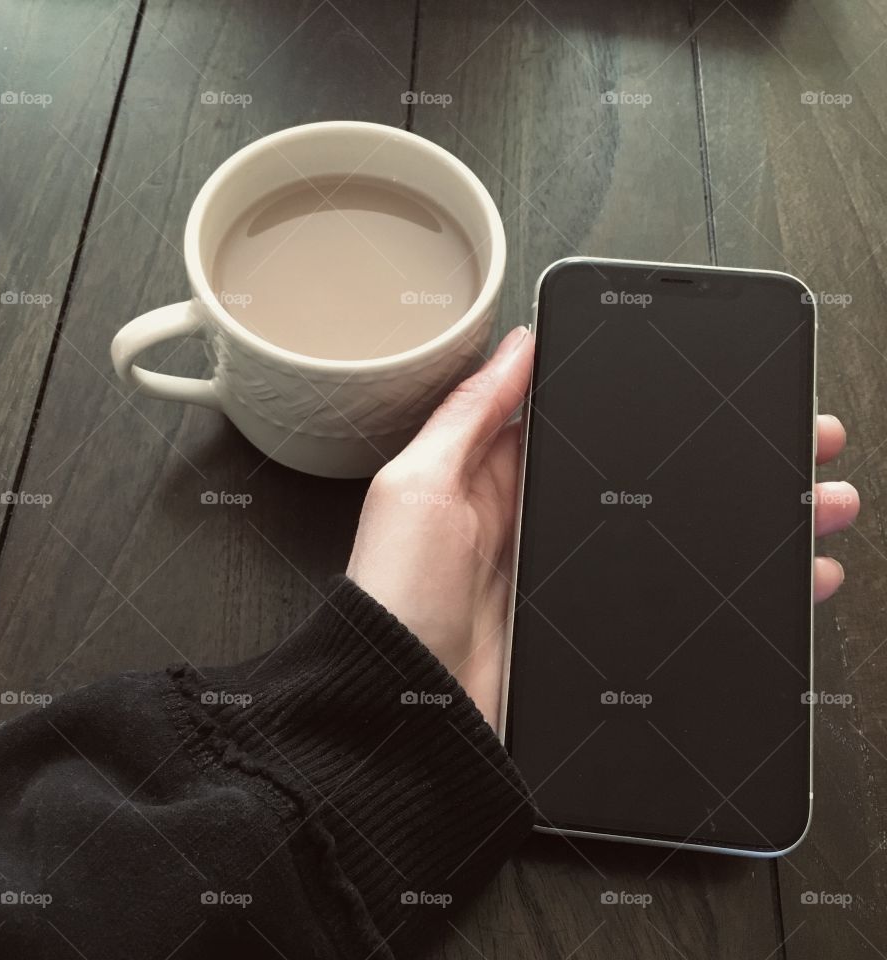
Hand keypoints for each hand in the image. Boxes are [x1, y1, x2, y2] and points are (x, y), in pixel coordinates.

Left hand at [347, 327, 858, 730]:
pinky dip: (727, 590)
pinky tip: (785, 581)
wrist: (405, 713)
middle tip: (799, 442)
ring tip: (817, 503)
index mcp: (500, 479)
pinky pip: (668, 600)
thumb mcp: (417, 486)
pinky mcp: (592, 632)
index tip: (718, 385)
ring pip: (671, 536)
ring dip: (745, 520)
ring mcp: (573, 581)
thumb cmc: (397, 596)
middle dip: (720, 461)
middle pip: (645, 479)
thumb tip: (517, 344)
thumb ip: (469, 414)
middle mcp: (543, 525)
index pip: (587, 424)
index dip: (650, 404)